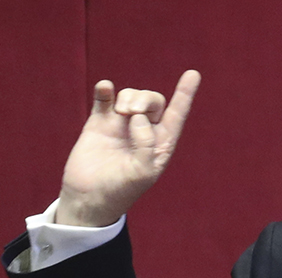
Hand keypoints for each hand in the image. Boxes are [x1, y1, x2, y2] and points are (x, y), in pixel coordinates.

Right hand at [56, 70, 201, 226]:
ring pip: (131, 96)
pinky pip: (105, 98)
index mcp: (160, 144)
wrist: (88, 198)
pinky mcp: (99, 123)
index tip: (193, 74)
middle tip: (130, 112)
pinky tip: (105, 89)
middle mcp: (143, 132)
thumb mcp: (142, 172)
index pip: (176, 115)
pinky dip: (106, 90)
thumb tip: (137, 117)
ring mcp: (120, 125)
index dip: (185, 95)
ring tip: (120, 113)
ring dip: (128, 97)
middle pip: (153, 100)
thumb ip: (146, 145)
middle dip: (145, 99)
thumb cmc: (120, 190)